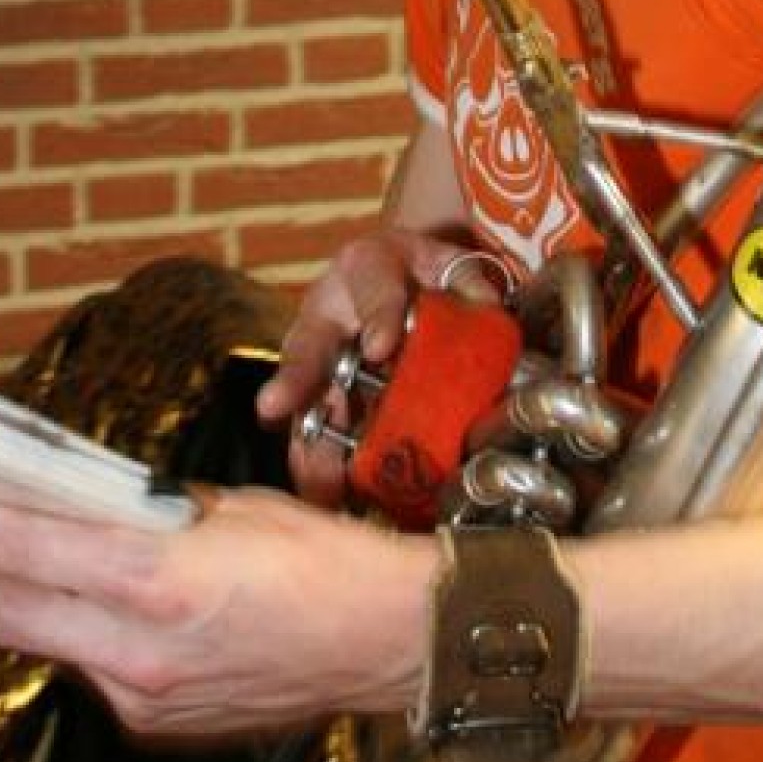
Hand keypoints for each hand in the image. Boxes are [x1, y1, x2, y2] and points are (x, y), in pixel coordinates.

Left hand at [0, 485, 427, 737]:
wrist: (386, 641)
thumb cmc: (322, 559)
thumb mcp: (230, 508)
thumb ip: (150, 511)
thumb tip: (90, 500)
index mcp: (160, 577)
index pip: (32, 546)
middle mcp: (138, 647)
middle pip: (7, 608)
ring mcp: (142, 694)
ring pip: (41, 640)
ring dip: (8, 600)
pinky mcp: (154, 720)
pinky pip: (88, 668)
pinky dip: (70, 631)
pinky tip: (76, 602)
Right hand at [256, 227, 476, 503]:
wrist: (403, 277)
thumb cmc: (426, 274)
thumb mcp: (451, 265)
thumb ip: (472, 286)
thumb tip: (488, 314)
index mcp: (368, 265)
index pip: (373, 286)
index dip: (378, 315)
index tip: (378, 347)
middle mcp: (329, 309)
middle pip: (309, 343)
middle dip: (295, 378)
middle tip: (274, 408)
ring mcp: (318, 354)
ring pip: (305, 398)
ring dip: (305, 439)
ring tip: (312, 481)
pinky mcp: (319, 392)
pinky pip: (313, 427)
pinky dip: (317, 462)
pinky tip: (326, 496)